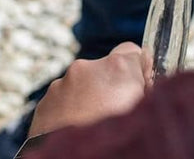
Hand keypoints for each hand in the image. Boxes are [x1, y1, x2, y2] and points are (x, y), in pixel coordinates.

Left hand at [29, 43, 147, 135]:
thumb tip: (147, 88)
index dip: (139, 72)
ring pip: (84, 85)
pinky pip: (65, 100)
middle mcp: (85, 69)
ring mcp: (62, 84)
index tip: (142, 90)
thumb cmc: (115, 141)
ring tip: (99, 128)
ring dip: (92, 100)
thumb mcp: (146, 114)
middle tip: (121, 115)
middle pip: (106, 69)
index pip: (132, 52)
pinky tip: (80, 132)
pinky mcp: (45, 102)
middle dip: (114, 87)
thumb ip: (147, 92)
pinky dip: (73, 112)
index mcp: (116, 68)